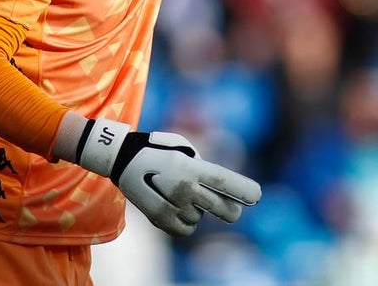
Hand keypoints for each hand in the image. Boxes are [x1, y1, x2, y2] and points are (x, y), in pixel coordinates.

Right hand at [76, 119, 260, 236]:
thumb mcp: (182, 147)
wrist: (121, 158)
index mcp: (192, 167)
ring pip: (200, 218)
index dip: (243, 190)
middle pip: (219, 207)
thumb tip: (220, 186)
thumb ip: (203, 165)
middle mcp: (184, 187)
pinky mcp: (159, 219)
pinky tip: (176, 209)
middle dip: (230, 210)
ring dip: (197, 210)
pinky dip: (185, 223)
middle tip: (234, 210)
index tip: (257, 196)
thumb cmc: (157, 149)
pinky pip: (185, 229)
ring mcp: (171, 204)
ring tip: (179, 195)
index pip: (224, 181)